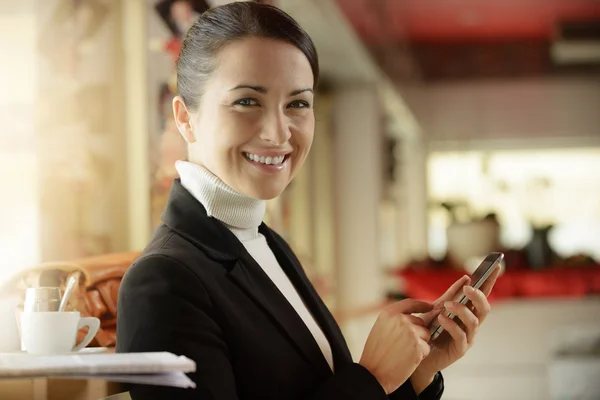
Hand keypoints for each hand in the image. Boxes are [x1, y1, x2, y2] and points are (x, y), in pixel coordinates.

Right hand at [359, 299, 433, 394]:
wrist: (373, 374)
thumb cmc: (376, 354)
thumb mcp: (381, 329)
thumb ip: (395, 320)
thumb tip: (413, 316)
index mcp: (389, 313)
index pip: (410, 303)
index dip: (422, 304)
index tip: (430, 306)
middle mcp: (400, 319)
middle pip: (421, 322)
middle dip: (418, 333)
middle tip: (403, 347)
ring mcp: (410, 332)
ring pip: (426, 335)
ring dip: (420, 344)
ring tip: (404, 353)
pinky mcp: (417, 346)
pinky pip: (427, 348)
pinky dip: (420, 356)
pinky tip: (407, 360)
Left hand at [410, 265, 501, 392]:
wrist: (417, 351)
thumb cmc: (429, 329)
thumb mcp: (438, 307)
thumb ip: (452, 295)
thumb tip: (466, 277)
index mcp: (468, 312)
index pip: (482, 295)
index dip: (490, 281)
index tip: (495, 265)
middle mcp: (471, 324)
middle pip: (484, 309)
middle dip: (478, 296)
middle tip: (467, 288)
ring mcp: (468, 337)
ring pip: (474, 322)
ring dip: (461, 310)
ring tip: (447, 305)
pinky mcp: (460, 349)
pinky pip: (461, 336)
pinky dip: (452, 325)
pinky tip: (441, 318)